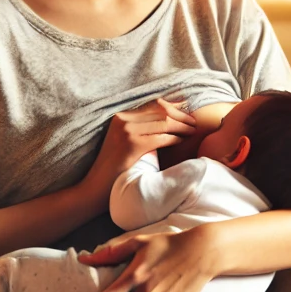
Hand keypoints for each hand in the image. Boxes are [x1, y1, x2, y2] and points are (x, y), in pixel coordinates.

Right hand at [81, 98, 196, 209]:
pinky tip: (182, 141)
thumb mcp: (126, 142)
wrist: (96, 186)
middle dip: (181, 115)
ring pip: (163, 122)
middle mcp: (123, 119)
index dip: (173, 106)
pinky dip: (174, 138)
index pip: (153, 105)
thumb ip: (143, 129)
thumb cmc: (116, 167)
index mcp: (120, 116)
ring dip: (181, 126)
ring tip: (192, 130)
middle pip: (160, 111)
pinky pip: (161, 137)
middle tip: (194, 122)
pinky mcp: (132, 144)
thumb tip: (169, 120)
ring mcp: (126, 131)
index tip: (187, 108)